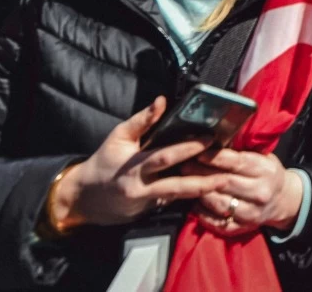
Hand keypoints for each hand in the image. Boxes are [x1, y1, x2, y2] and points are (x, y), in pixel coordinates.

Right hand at [48, 97, 229, 228]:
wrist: (85, 198)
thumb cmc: (104, 162)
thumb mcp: (118, 137)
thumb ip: (142, 120)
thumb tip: (161, 100)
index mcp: (134, 166)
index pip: (165, 157)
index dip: (187, 148)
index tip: (209, 139)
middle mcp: (141, 187)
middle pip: (176, 185)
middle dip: (202, 178)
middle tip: (226, 171)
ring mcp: (146, 203)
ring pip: (178, 198)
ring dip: (201, 191)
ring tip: (224, 182)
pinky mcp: (148, 211)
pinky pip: (171, 202)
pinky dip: (189, 196)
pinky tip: (210, 191)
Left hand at [189, 149, 305, 235]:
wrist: (283, 200)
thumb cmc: (267, 173)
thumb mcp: (263, 156)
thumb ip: (242, 150)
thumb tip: (214, 141)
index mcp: (265, 170)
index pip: (237, 162)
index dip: (215, 157)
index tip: (197, 152)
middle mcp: (260, 192)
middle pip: (224, 182)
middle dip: (201, 173)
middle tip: (184, 166)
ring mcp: (252, 213)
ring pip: (219, 203)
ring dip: (200, 193)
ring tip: (187, 184)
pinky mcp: (243, 228)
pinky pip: (218, 223)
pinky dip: (203, 214)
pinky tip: (195, 203)